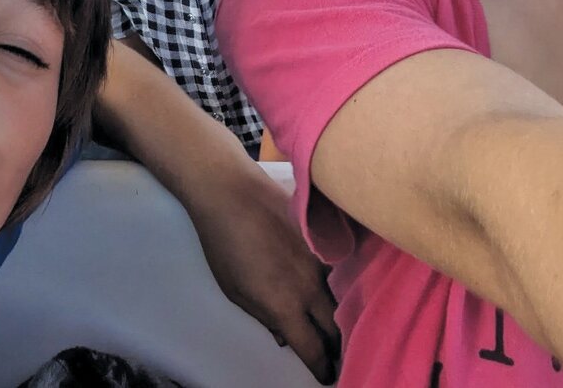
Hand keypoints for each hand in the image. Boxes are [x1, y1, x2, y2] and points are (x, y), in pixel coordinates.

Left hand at [189, 163, 340, 381]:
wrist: (231, 192)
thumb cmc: (224, 244)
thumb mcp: (235, 291)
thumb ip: (264, 317)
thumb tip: (283, 337)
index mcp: (285, 307)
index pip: (313, 349)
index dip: (321, 367)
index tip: (325, 376)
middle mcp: (309, 288)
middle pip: (334, 328)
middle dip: (335, 346)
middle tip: (333, 354)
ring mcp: (320, 262)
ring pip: (339, 298)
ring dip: (337, 314)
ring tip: (333, 324)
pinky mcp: (323, 240)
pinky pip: (336, 271)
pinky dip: (335, 284)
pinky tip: (331, 287)